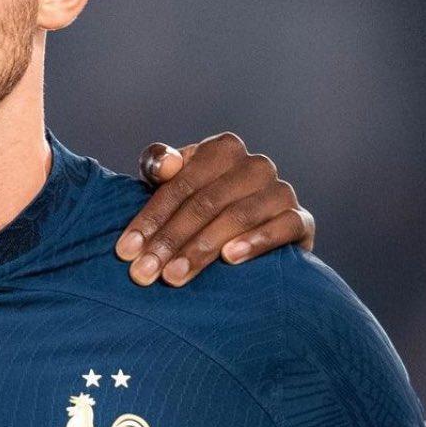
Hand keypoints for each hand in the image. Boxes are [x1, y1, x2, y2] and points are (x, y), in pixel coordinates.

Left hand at [115, 132, 314, 286]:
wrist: (254, 232)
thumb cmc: (200, 204)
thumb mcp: (174, 184)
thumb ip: (159, 167)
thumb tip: (165, 164)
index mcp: (221, 150)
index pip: (179, 185)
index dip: (149, 219)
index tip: (125, 251)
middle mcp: (255, 165)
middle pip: (204, 203)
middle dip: (169, 241)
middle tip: (143, 273)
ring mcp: (281, 191)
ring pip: (237, 217)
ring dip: (202, 248)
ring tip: (174, 276)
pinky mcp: (301, 220)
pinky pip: (282, 227)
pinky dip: (255, 241)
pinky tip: (229, 258)